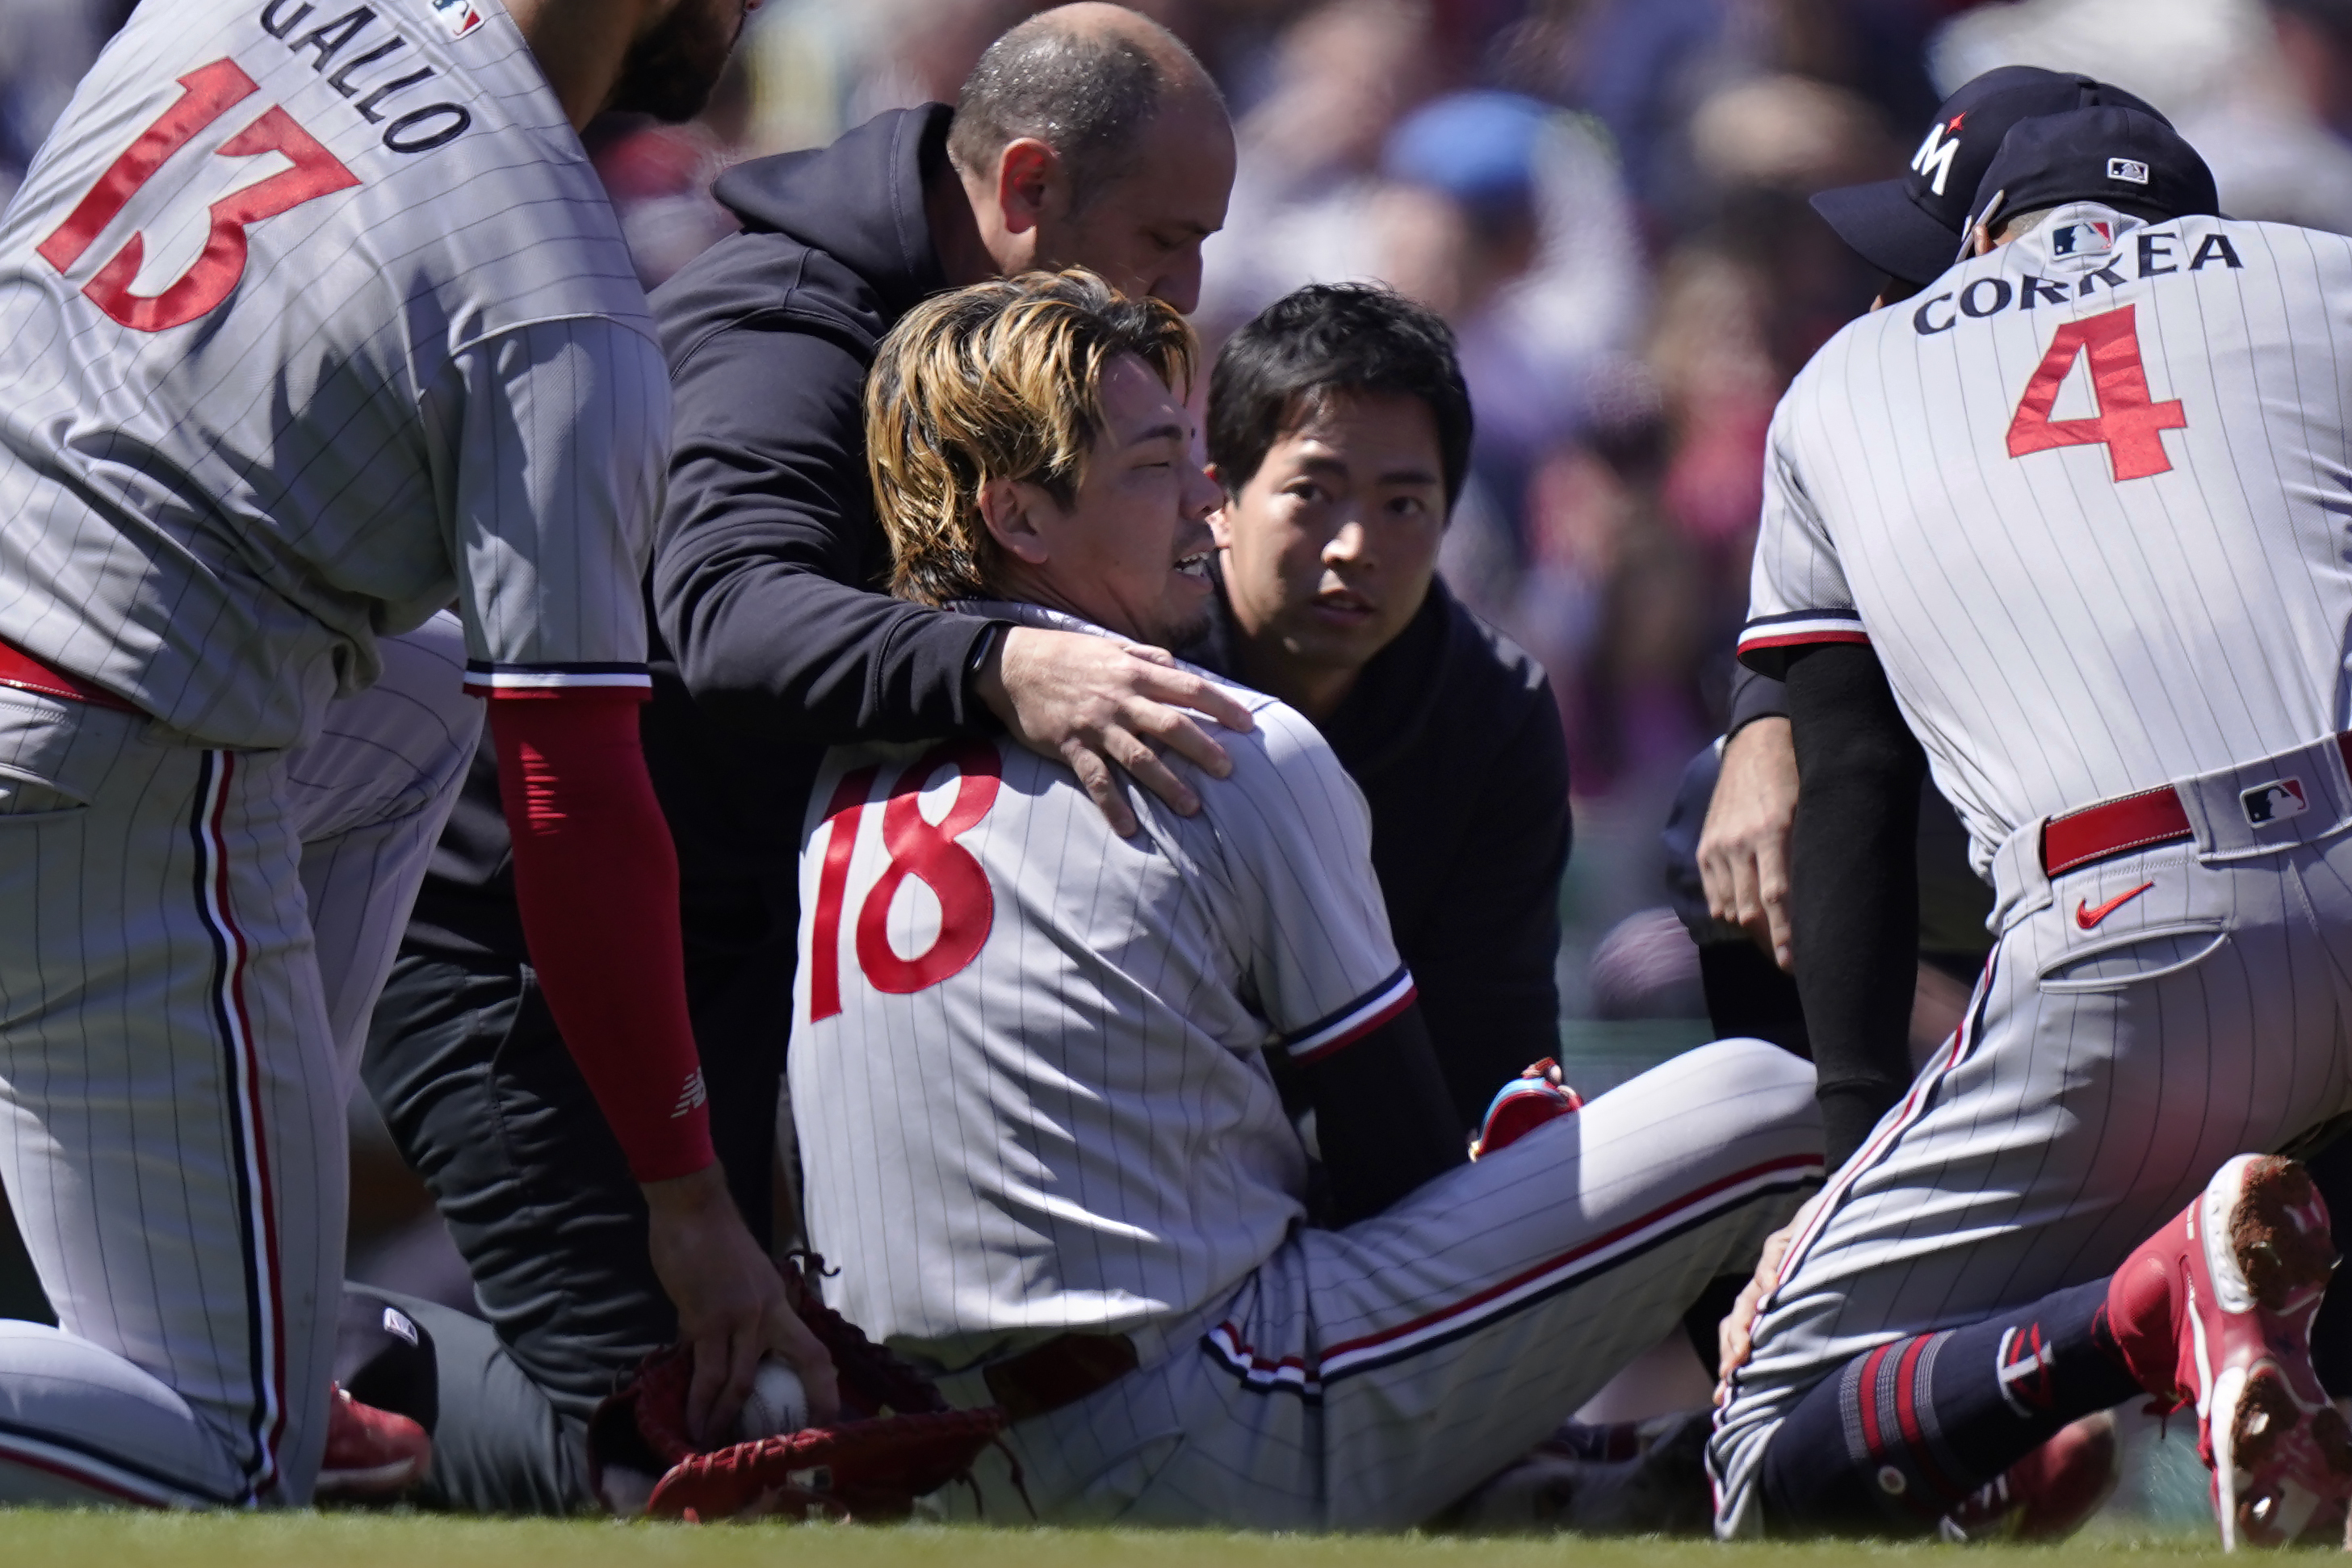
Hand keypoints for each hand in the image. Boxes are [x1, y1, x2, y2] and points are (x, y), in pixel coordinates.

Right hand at [642, 1164, 839, 1444]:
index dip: (825, 1387)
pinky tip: (693, 1421)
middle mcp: (770, 1312)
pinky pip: (707, 1372)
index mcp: (779, 1303)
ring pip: (742, 1380)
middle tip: (784, 1446)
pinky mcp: (708, 1319)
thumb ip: (737, 1315)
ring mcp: (742, 1316)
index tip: (827, 1419)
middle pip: (802, 1363)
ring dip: (726, 1416)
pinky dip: (700, 1402)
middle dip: (801, 1407)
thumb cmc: (711, 1241)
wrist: (693, 1209)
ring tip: (712, 1441)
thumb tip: (718, 1348)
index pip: (815, 1351)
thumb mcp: (741, 1280)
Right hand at [974, 625, 1255, 836]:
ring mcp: (1096, 725)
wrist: (1012, 665)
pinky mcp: (1071, 746)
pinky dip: (1112, 806)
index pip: (1189, 688)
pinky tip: (1130, 829)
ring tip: (1192, 808)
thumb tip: (1179, 666)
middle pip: (1171, 726)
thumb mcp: (1110, 645)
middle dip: (1203, 749)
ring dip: (1167, 784)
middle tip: (1229, 770)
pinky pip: (1096, 780)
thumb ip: (1148, 656)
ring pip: (1138, 758)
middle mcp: (1120, 699)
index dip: (1221, 706)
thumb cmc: (1067, 654)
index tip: (1248, 724)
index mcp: (1135, 672)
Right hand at [1698, 717, 1799, 969]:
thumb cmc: (1797, 777)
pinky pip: (1714, 895)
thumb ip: (1811, 852)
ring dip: (1751, 930)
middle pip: (1750, 910)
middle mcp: (1740, 841)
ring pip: (1729, 908)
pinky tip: (1748, 919)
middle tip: (1789, 962)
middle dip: (1769, 941)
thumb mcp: (1812, 808)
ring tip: (1772, 943)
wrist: (1756, 744)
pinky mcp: (1705, 847)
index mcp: (1773, 831)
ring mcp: (1718, 845)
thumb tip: (1824, 900)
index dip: (1784, 934)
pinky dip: (1730, 912)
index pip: (1777, 896)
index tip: (1793, 963)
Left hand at [1714, 1193, 1821, 1405]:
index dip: (1730, 1366)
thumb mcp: (1816, 1318)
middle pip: (1736, 1321)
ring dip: (1745, 1322)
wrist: (1844, 1226)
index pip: (1738, 1339)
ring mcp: (1772, 1265)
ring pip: (1749, 1296)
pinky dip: (1770, 1273)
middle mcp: (1761, 1289)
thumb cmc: (1834, 1281)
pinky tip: (1773, 1289)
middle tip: (1731, 1376)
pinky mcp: (1785, 1240)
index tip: (1721, 1401)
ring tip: (1745, 1348)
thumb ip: (1803, 1346)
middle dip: (1731, 1350)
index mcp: (1764, 1308)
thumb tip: (1799, 1394)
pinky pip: (1773, 1256)